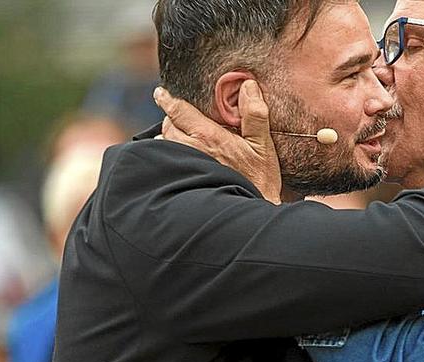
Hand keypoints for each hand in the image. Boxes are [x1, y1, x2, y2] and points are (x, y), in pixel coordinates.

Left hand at [153, 83, 281, 203]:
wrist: (248, 214)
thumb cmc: (258, 181)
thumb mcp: (262, 146)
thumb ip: (254, 114)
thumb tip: (248, 85)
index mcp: (208, 136)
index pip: (179, 111)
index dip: (168, 100)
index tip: (160, 94)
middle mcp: (190, 149)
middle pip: (168, 126)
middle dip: (172, 119)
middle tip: (178, 119)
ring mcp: (183, 166)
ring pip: (164, 144)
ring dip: (168, 139)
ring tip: (178, 140)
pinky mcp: (180, 180)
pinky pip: (165, 163)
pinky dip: (167, 157)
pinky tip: (176, 160)